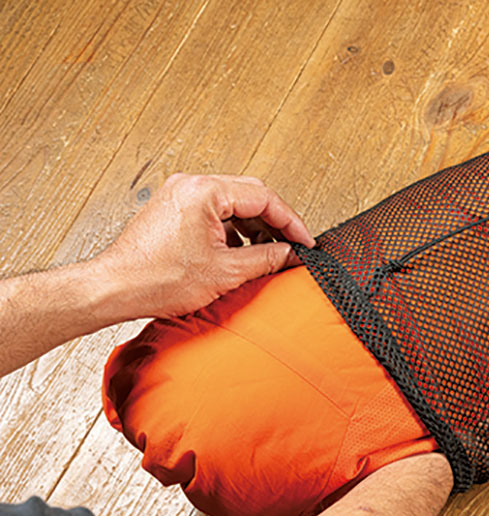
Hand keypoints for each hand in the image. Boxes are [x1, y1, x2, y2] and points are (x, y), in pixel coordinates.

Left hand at [96, 173, 314, 318]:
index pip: (264, 197)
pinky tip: (240, 253)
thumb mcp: (225, 271)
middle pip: (250, 195)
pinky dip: (232, 229)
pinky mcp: (173, 207)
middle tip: (292, 246)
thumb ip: (267, 258)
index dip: (291, 222)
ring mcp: (180, 193)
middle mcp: (191, 184)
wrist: (114, 288)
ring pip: (232, 203)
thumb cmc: (155, 279)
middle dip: (275, 222)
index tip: (305, 242)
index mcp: (205, 191)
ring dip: (253, 227)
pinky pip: (213, 211)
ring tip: (266, 254)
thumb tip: (291, 254)